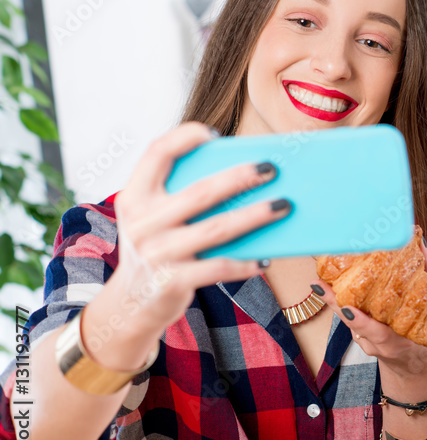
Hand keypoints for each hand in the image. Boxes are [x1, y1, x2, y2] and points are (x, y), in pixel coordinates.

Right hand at [111, 123, 289, 336]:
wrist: (129, 305)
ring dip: (255, 216)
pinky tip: (266, 259)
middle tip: (271, 168)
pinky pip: (219, 267)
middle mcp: (142, 222)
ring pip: (217, 229)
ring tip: (284, 206)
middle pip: (200, 192)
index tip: (215, 134)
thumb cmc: (156, 249)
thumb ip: (180, 196)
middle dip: (240, 177)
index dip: (185, 137)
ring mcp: (157, 253)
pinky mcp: (172, 281)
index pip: (156, 153)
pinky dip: (246, 263)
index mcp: (134, 197)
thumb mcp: (153, 218)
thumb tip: (243, 176)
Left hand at [311, 241, 426, 389]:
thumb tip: (422, 245)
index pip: (379, 333)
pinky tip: (329, 288)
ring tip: (319, 283)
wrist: (416, 363)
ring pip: (348, 322)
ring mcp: (368, 344)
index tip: (349, 308)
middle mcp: (380, 344)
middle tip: (321, 285)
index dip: (362, 322)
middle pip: (354, 325)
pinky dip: (341, 305)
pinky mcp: (361, 340)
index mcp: (401, 338)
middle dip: (336, 304)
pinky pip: (349, 321)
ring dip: (332, 302)